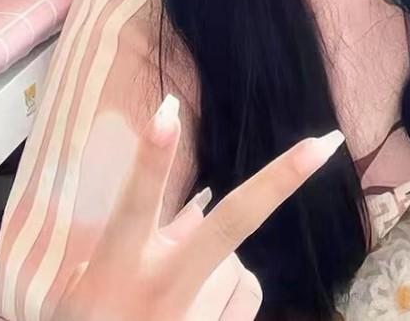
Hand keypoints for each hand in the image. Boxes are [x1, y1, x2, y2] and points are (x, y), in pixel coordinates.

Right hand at [52, 95, 344, 320]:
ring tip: (174, 297)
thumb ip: (138, 241)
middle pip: (231, 223)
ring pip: (235, 262)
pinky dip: (227, 293)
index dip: (152, 158)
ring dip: (214, 267)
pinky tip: (197, 310)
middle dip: (280, 180)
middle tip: (324, 143)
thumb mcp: (85, 286)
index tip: (168, 110)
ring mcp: (196, 317)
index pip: (137, 203)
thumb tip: (198, 207)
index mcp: (118, 268)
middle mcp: (163, 289)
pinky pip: (245, 293)